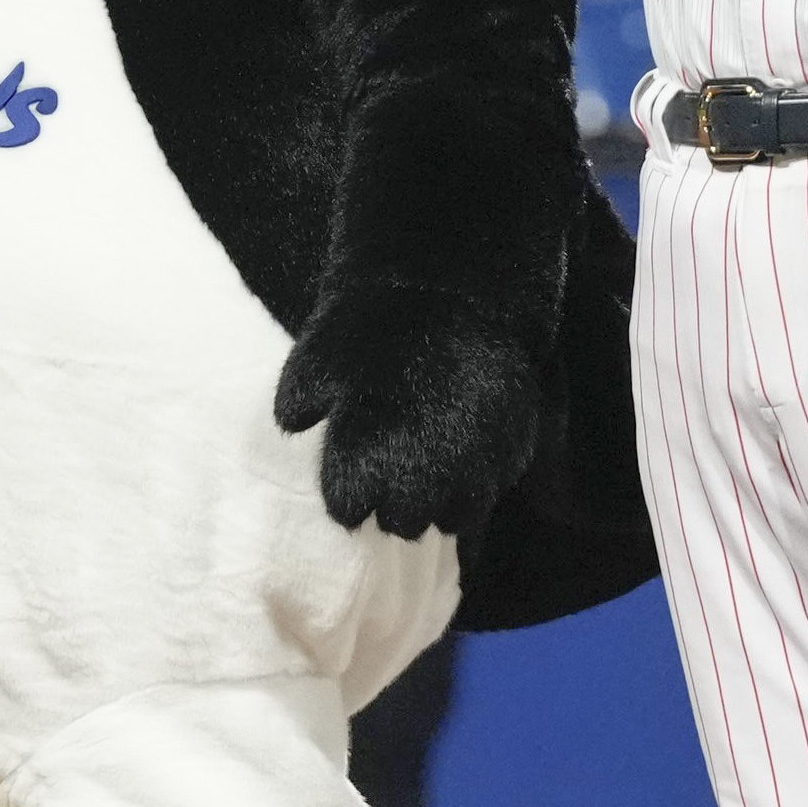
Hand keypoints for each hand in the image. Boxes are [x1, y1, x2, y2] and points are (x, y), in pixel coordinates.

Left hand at [275, 284, 539, 539]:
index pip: (347, 510)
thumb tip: (297, 423)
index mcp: (365, 464)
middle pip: (401, 522)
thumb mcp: (316, 355)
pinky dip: (476, 480)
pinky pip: (491, 490)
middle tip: (390, 466)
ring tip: (431, 465)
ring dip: (438, 499)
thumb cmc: (373, 319)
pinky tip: (465, 452)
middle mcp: (420, 480)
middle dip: (392, 501)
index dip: (345, 490)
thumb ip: (300, 399)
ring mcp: (471, 471)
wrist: (453, 284)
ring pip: (450, 517)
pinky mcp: (510, 452)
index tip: (349, 469)